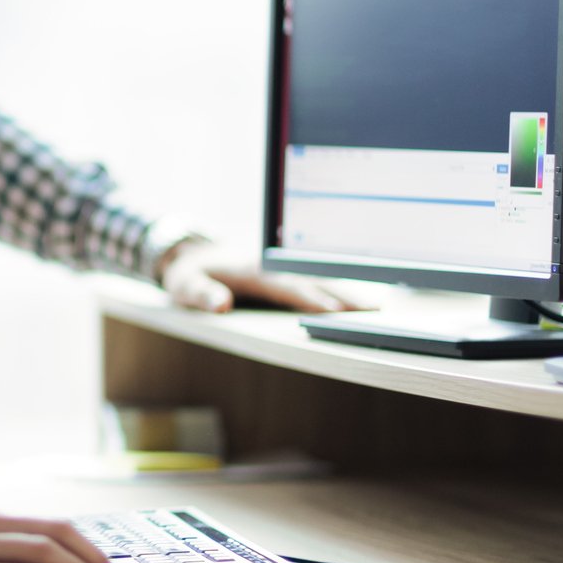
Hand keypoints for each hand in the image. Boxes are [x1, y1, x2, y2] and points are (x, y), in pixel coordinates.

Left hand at [158, 239, 375, 314]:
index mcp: (251, 268)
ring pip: (319, 278)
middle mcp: (272, 264)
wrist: (193, 252)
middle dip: (342, 294)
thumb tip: (220, 305)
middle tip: (374, 310)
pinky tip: (361, 298)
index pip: (285, 284)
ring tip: (378, 306)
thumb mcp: (184, 284)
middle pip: (312, 279)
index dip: (309, 296)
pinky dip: (339, 286)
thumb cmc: (190, 273)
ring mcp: (281, 266)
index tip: (334, 309)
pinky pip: (315, 278)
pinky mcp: (285, 271)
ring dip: (347, 290)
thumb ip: (200, 294)